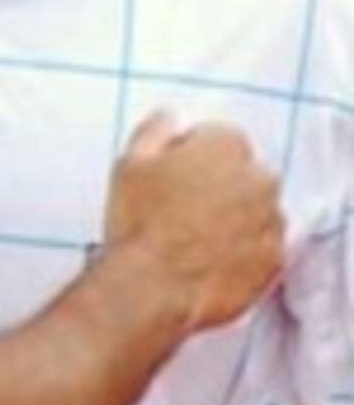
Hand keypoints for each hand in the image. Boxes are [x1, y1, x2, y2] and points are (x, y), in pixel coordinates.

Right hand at [105, 111, 283, 332]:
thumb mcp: (130, 162)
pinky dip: (244, 248)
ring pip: (256, 209)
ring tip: (196, 234)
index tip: (178, 170)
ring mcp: (270, 223)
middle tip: (184, 203)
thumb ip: (156, 129)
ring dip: (235, 214)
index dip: (195, 153)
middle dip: (221, 182)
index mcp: (225, 147)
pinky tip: (211, 255)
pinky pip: (262, 245)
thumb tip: (169, 119)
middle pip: (244, 171)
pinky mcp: (274, 261)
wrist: (153, 285)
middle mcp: (258, 180)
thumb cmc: (140, 223)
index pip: (221, 136)